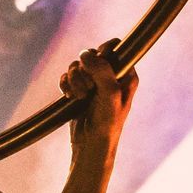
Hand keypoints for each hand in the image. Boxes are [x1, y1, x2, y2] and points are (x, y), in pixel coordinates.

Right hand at [60, 45, 137, 170]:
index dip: (102, 52)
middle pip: (91, 54)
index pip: (114, 47)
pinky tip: (69, 96)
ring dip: (74, 80)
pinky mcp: (79, 89)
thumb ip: (102, 71)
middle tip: (89, 88)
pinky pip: (67, 76)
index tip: (95, 65)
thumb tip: (85, 54)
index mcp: (126, 74)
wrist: (90, 145)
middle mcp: (111, 75)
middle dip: (84, 70)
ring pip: (77, 65)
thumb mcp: (109, 95)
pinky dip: (65, 84)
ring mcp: (94, 82)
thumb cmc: (107, 123)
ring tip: (79, 96)